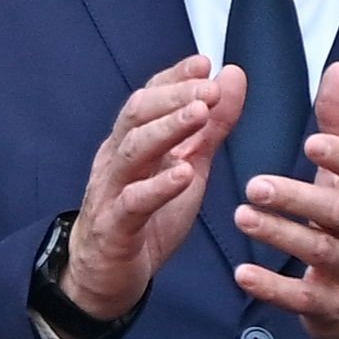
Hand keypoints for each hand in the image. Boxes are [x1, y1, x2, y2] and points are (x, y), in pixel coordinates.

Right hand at [62, 57, 229, 321]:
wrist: (106, 276)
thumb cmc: (146, 218)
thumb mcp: (189, 166)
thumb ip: (211, 125)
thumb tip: (231, 75)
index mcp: (132, 142)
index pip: (148, 98)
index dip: (174, 78)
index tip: (204, 62)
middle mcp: (116, 160)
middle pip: (136, 116)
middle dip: (173, 97)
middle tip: (209, 88)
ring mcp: (111, 192)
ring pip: (132, 151)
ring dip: (167, 129)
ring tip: (201, 115)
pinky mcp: (114, 227)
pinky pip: (133, 202)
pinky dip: (158, 186)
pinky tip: (184, 174)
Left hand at [232, 65, 338, 338]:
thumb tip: (338, 68)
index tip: (312, 140)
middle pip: (338, 212)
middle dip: (298, 197)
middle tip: (254, 185)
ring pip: (318, 251)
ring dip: (279, 234)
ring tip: (240, 217)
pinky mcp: (330, 306)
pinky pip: (302, 296)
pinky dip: (273, 286)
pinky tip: (242, 274)